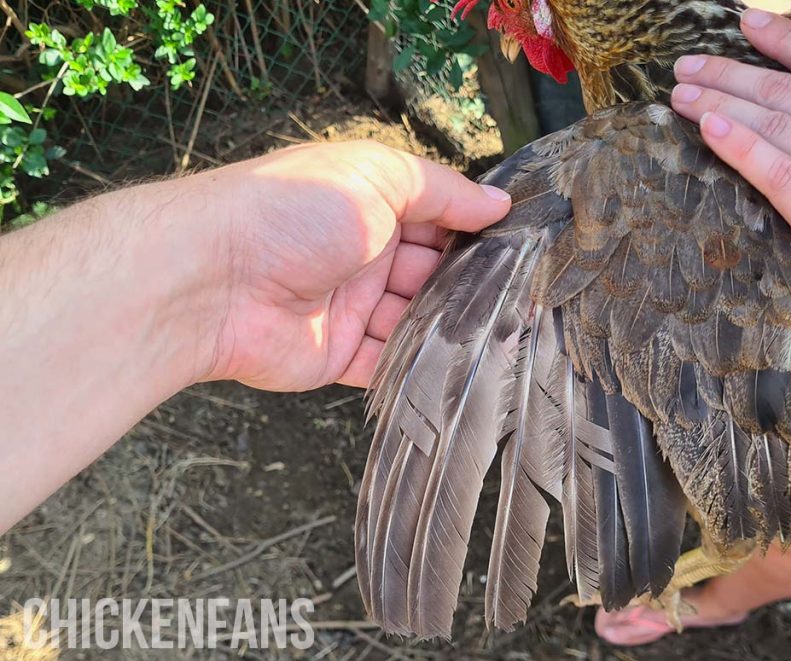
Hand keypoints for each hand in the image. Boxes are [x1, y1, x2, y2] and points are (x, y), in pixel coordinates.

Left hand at [198, 141, 509, 389]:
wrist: (214, 280)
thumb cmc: (291, 212)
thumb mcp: (377, 176)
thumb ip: (442, 191)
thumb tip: (498, 202)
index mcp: (370, 204)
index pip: (437, 217)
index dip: (476, 230)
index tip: (525, 245)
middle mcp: (362, 254)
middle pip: (432, 272)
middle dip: (471, 282)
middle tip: (527, 295)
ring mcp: (350, 307)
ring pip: (416, 321)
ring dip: (451, 326)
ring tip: (504, 333)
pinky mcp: (337, 355)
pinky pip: (387, 364)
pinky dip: (419, 366)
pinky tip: (461, 366)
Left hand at [670, 9, 790, 377]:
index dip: (780, 40)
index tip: (745, 26)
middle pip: (785, 89)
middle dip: (728, 73)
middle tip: (688, 68)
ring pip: (771, 123)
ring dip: (717, 104)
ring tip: (682, 97)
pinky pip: (777, 172)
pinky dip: (739, 146)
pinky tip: (709, 129)